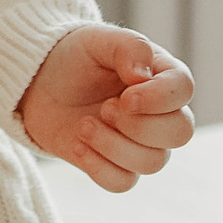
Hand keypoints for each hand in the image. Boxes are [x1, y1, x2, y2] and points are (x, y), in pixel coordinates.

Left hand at [16, 24, 196, 191]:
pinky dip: (98, 166)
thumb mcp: (96, 40)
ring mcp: (139, 143)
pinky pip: (122, 182)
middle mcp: (158, 113)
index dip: (159, 98)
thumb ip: (128, 47)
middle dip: (140, 125)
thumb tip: (144, 76)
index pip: (183, 89)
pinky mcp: (114, 165)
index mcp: (160, 76)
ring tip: (84, 125)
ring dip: (113, 145)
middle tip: (105, 108)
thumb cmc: (75, 57)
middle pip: (180, 132)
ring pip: (152, 162)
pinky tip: (77, 144)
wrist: (38, 81)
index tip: (126, 96)